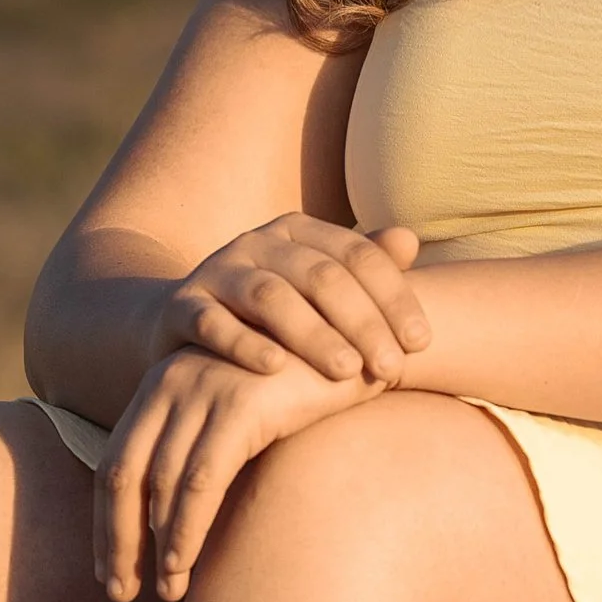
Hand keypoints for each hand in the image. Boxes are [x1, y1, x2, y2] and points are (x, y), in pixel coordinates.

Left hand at [97, 345, 376, 601]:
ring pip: (159, 484)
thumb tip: (173, 517)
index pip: (115, 462)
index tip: (111, 570)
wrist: (361, 344)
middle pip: (121, 474)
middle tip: (119, 592)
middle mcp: (171, 382)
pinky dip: (185, 529)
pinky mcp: (240, 405)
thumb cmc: (303, 388)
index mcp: (163, 384)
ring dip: (156, 546)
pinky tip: (181, 566)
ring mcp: (204, 390)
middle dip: (116, 539)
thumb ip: (203, 447)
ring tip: (165, 592)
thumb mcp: (240, 410)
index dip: (106, 521)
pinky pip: (200, 481)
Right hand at [149, 214, 427, 387]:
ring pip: (270, 297)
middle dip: (361, 323)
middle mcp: (257, 242)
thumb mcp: (316, 291)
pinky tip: (275, 369)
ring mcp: (216, 271)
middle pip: (319, 276)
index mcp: (298, 230)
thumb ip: (363, 268)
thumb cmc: (271, 316)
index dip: (394, 297)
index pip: (357, 256)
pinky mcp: (181, 306)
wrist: (182, 327)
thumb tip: (410, 240)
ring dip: (312, 335)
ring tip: (346, 371)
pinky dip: (243, 344)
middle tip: (391, 368)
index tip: (420, 344)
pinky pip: (212, 322)